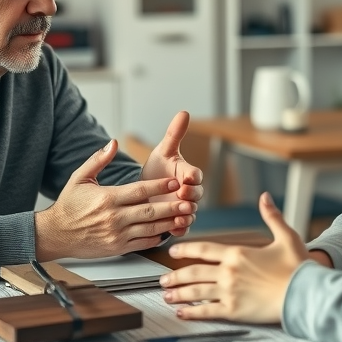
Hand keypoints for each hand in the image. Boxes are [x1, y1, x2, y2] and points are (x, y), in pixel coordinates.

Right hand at [35, 140, 196, 260]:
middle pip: (149, 211)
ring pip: (149, 228)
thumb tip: (113, 142)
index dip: (159, 186)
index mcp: (107, 198)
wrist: (55, 234)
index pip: (139, 190)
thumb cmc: (68, 205)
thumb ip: (98, 159)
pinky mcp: (117, 248)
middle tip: (187, 201)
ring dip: (168, 222)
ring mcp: (116, 234)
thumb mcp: (80, 178)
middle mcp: (113, 217)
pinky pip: (142, 242)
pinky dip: (157, 237)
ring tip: (184, 216)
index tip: (174, 182)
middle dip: (171, 206)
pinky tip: (167, 231)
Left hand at [142, 111, 204, 236]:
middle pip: (196, 195)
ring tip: (179, 216)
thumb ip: (174, 134)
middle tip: (182, 196)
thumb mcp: (164, 151)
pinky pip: (182, 227)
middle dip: (190, 196)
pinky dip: (180, 228)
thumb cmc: (158, 168)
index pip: (196, 175)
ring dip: (187, 215)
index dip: (193, 176)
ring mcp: (184, 208)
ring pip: (191, 213)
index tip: (187, 177)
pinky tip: (173, 229)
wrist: (145, 189)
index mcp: (188, 174)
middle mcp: (190, 192)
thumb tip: (184, 112)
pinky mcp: (177, 222)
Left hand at [159, 192, 308, 323]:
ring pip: (195, 292)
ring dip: (178, 293)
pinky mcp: (234, 311)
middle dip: (175, 276)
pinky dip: (192, 312)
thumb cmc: (298, 266)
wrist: (305, 293)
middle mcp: (228, 272)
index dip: (185, 250)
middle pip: (193, 272)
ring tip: (166, 295)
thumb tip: (265, 197)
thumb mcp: (286, 237)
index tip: (173, 251)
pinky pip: (207, 311)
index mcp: (238, 253)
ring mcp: (229, 292)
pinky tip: (182, 313)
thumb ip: (272, 216)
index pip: (203, 249)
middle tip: (162, 279)